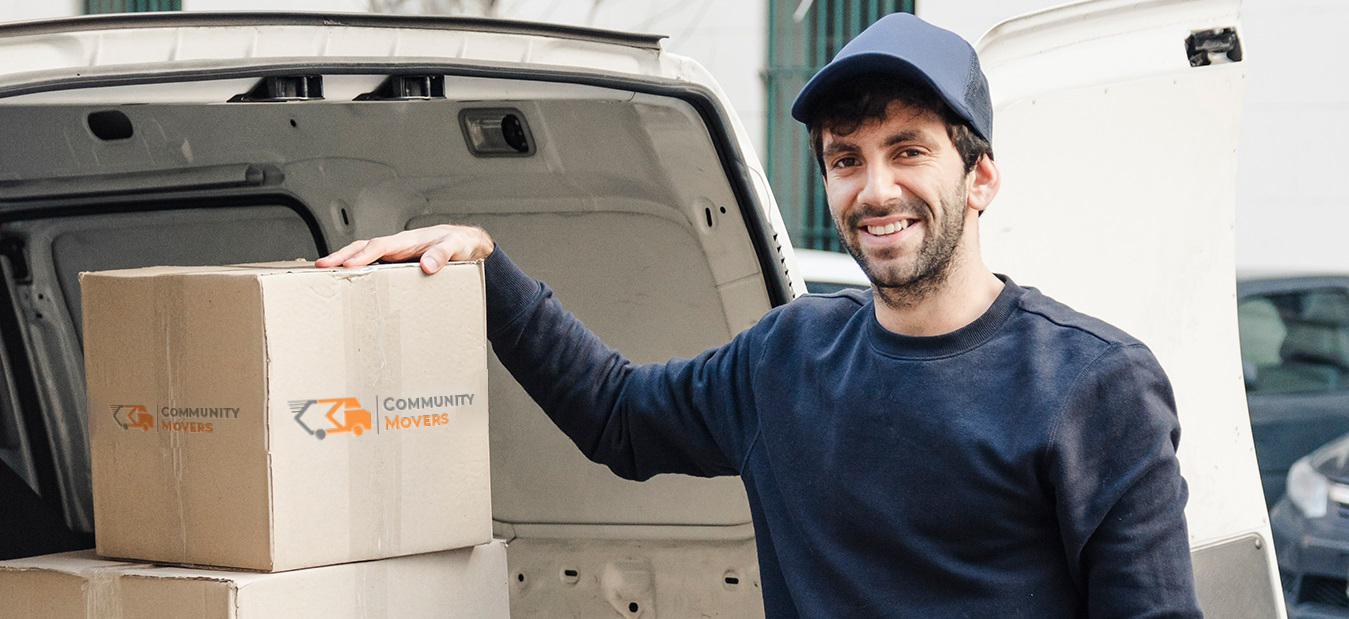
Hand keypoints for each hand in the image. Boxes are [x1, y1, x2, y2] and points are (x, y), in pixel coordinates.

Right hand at [314, 225, 493, 273]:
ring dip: (344, 264)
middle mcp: (396, 246)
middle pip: (362, 248)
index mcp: (406, 241)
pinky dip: (357, 271)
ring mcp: (393, 255)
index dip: (363, 255)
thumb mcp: (453, 247)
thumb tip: (427, 265)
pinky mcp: (395, 265)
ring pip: (363, 257)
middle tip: (322, 266)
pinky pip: (372, 267)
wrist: (464, 244)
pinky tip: (348, 283)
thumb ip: (442, 254)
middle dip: (341, 256)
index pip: (380, 246)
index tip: (348, 265)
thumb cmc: (456, 243)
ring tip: (325, 275)